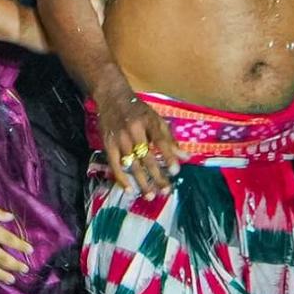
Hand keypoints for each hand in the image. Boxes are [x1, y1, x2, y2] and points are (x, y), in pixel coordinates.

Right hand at [93, 84, 181, 200]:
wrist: (111, 97)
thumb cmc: (138, 110)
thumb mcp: (156, 119)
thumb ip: (170, 139)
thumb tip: (185, 158)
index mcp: (148, 122)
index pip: (160, 141)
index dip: (168, 157)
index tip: (175, 171)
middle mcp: (133, 131)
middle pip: (146, 157)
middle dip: (156, 176)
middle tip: (165, 191)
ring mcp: (119, 139)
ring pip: (132, 164)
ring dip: (141, 181)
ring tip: (151, 196)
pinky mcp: (108, 145)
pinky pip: (115, 165)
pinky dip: (122, 178)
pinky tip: (130, 190)